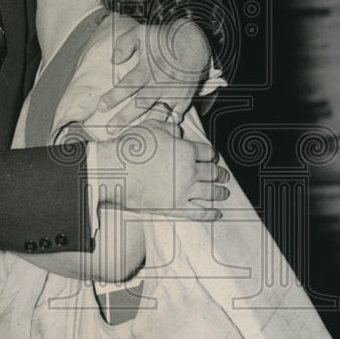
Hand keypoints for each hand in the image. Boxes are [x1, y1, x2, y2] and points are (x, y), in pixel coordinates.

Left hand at [96, 19, 210, 131]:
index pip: (128, 85)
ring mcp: (174, 93)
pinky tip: (154, 135)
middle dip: (124, 118)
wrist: (193, 43)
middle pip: (140, 104)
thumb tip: (113, 60)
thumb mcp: (141, 33)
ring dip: (143, 126)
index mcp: (148, 69)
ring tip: (130, 138)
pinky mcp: (184, 99)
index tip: (101, 107)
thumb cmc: (163, 40)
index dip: (114, 97)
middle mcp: (160, 83)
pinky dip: (166, 126)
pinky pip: (175, 116)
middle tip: (109, 130)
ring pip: (157, 113)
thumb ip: (125, 44)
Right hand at [97, 120, 229, 220]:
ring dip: (220, 192)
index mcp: (186, 150)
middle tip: (224, 176)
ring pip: (210, 192)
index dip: (212, 154)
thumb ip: (169, 125)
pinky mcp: (175, 207)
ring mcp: (184, 190)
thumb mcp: (152, 127)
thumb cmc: (131, 148)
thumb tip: (178, 126)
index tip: (213, 157)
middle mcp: (190, 171)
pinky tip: (217, 214)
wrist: (116, 171)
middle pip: (212, 173)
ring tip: (224, 193)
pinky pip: (199, 212)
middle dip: (220, 174)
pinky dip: (210, 213)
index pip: (207, 152)